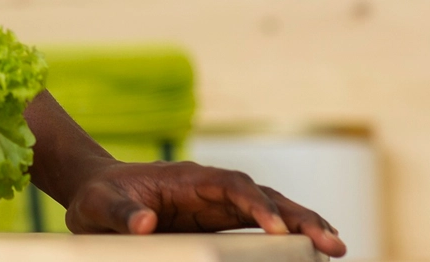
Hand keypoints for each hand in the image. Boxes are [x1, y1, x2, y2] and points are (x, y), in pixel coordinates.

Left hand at [64, 160, 346, 257]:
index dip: (255, 203)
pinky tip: (310, 251)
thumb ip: (119, 215)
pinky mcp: (217, 223)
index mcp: (185, 178)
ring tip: (335, 247)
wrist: (95, 193)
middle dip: (297, 215)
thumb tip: (146, 224)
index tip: (275, 226)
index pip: (230, 184)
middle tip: (330, 241)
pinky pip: (258, 228)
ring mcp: (216, 205)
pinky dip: (285, 236)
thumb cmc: (96, 198)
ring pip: (270, 210)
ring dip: (302, 225)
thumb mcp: (96, 207)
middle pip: (263, 195)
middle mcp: (209, 188)